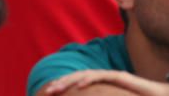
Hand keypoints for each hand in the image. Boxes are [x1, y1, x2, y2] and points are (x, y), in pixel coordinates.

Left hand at [43, 70, 168, 95]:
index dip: (65, 86)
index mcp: (104, 84)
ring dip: (69, 80)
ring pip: (87, 74)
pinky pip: (102, 76)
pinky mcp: (122, 77)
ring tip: (56, 87)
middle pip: (79, 77)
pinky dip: (89, 79)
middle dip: (62, 83)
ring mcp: (113, 75)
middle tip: (47, 91)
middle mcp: (106, 76)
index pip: (81, 82)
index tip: (50, 94)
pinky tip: (78, 85)